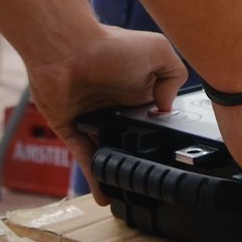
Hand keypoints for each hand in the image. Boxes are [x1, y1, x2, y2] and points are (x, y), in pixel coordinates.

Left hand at [25, 25, 189, 204]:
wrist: (67, 48)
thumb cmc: (110, 46)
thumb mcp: (158, 51)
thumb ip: (174, 76)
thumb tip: (166, 109)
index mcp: (138, 87)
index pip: (153, 116)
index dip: (161, 131)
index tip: (173, 152)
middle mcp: (115, 103)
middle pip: (130, 136)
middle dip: (139, 155)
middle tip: (151, 181)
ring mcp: (92, 117)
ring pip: (107, 149)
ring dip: (116, 170)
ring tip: (128, 195)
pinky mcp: (70, 127)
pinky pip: (83, 156)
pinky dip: (93, 175)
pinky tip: (105, 194)